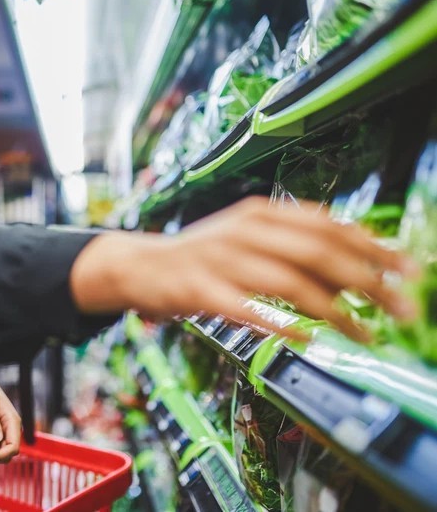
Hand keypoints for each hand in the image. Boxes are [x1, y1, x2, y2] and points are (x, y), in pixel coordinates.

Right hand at [71, 197, 418, 341]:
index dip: (373, 246)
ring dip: (335, 311)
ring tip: (365, 334)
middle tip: (401, 308)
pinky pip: (247, 309)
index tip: (409, 269)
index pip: (329, 224)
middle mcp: (243, 230)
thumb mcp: (250, 239)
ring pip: (289, 282)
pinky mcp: (199, 290)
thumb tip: (354, 272)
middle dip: (367, 281)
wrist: (140, 264)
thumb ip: (296, 247)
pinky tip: (306, 339)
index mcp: (260, 212)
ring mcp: (220, 259)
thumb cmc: (203, 256)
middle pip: (317, 251)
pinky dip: (280, 324)